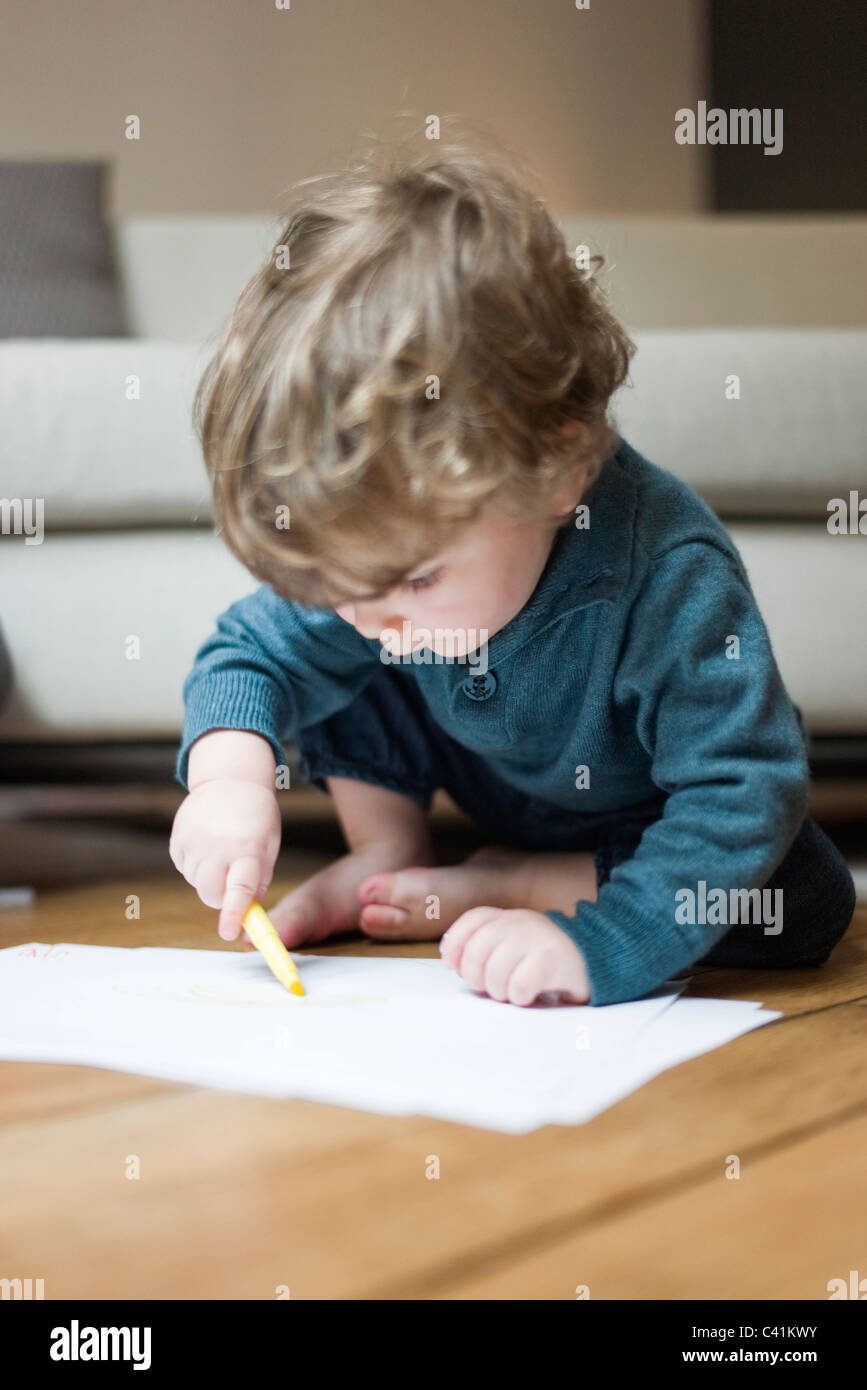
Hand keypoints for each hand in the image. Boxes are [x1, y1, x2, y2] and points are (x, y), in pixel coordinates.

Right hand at [169, 779, 281, 940]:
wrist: (229, 780)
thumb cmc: (256, 817)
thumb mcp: (269, 845)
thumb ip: (259, 879)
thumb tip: (245, 911)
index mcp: (248, 848)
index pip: (240, 887)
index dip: (233, 913)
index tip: (227, 933)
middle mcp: (218, 845)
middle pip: (211, 895)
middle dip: (222, 897)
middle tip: (233, 878)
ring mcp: (194, 842)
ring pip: (196, 884)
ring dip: (209, 878)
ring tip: (222, 851)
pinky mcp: (178, 840)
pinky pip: (184, 869)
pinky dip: (195, 865)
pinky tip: (207, 844)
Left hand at [439, 907, 590, 1004]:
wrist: (600, 961)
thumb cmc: (548, 961)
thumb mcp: (516, 944)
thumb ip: (487, 946)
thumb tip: (451, 960)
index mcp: (510, 917)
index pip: (472, 921)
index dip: (456, 944)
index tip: (454, 966)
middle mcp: (522, 922)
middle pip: (476, 951)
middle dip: (476, 978)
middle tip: (490, 988)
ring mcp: (538, 939)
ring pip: (495, 972)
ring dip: (500, 991)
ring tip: (512, 992)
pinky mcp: (553, 961)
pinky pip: (519, 985)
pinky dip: (520, 997)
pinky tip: (530, 995)